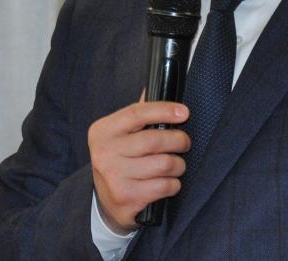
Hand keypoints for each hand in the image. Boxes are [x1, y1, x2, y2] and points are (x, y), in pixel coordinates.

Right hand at [88, 101, 190, 232]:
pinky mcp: (126, 197)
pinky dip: (173, 184)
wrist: (107, 202)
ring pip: (164, 164)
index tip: (184, 112)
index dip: (163, 110)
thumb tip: (159, 85)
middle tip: (184, 143)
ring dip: (178, 165)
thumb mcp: (121, 134)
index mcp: (103, 131)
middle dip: (178, 140)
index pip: (136, 113)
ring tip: (177, 165)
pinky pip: (164, 186)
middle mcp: (104, 153)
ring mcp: (113, 177)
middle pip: (154, 140)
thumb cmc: (120, 160)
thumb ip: (139, 113)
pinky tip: (169, 182)